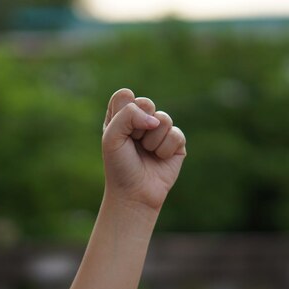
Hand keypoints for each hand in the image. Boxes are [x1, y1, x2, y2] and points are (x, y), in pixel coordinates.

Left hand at [102, 88, 186, 210]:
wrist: (134, 193)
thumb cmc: (119, 166)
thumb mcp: (111, 137)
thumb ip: (128, 115)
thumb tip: (156, 119)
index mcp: (122, 116)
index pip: (125, 95)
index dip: (123, 112)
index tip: (119, 133)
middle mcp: (141, 121)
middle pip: (146, 102)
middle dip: (138, 126)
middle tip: (133, 143)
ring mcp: (160, 131)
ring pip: (163, 118)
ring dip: (151, 141)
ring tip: (146, 153)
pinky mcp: (176, 143)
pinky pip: (176, 134)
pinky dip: (165, 149)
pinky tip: (159, 159)